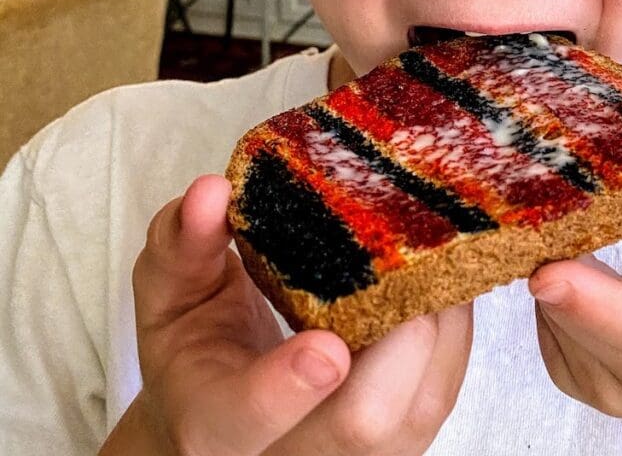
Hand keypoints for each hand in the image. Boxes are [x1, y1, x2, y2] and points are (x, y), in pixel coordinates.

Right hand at [101, 174, 471, 455]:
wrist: (221, 405)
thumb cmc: (194, 348)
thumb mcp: (169, 293)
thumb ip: (182, 244)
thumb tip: (211, 191)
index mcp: (213, 423)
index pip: (245, 419)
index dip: (286, 387)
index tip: (323, 347)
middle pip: (363, 420)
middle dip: (403, 330)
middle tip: (413, 247)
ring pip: (421, 404)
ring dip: (439, 321)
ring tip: (435, 249)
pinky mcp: (402, 442)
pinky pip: (443, 387)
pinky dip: (451, 328)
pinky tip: (441, 278)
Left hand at [527, 133, 621, 455]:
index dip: (597, 305)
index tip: (548, 273)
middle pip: (590, 331)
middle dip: (553, 273)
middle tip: (524, 213)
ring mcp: (613, 390)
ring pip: (557, 323)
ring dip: (551, 267)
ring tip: (563, 221)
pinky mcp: (574, 378)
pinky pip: (544, 323)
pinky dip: (549, 283)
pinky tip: (569, 255)